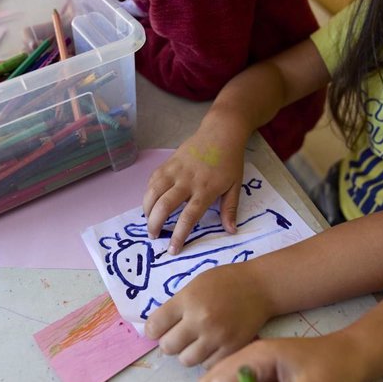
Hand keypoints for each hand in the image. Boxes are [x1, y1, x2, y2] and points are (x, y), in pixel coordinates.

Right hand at [143, 130, 245, 254]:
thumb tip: (231, 231)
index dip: (179, 235)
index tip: (173, 250)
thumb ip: (230, 209)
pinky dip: (148, 194)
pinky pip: (153, 180)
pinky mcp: (168, 162)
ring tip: (148, 222)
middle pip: (165, 205)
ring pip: (153, 192)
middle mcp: (187, 180)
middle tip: (154, 236)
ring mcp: (175, 170)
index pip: (189, 216)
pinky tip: (150, 204)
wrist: (221, 132)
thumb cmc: (230, 161)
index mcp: (206, 189)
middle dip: (155, 224)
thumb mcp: (235, 186)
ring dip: (147, 210)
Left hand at [144, 263, 271, 367]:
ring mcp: (217, 336)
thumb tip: (155, 329)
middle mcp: (200, 320)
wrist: (259, 287)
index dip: (153, 330)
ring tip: (195, 342)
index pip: (154, 326)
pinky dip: (206, 358)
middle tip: (178, 336)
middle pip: (168, 347)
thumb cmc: (224, 282)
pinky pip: (208, 364)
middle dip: (169, 342)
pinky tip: (211, 346)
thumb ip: (176, 306)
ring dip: (187, 352)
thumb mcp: (194, 285)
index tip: (158, 329)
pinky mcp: (232, 348)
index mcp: (187, 300)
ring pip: (186, 360)